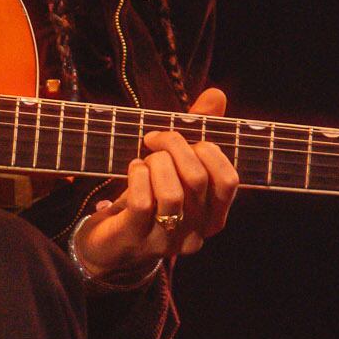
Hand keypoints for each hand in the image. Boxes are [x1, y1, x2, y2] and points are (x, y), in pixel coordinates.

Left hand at [74, 87, 238, 279]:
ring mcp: (166, 239)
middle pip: (197, 179)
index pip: (228, 180)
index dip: (208, 150)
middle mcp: (196, 233)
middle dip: (174, 147)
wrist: (110, 244)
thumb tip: (216, 94)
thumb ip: (197, 131)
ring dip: (155, 164)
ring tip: (144, 162)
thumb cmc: (148, 199)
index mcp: (213, 216)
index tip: (184, 138)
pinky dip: (137, 176)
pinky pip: (142, 201)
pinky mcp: (136, 238)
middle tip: (152, 139)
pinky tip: (133, 171)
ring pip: (172, 192)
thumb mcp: (174, 166)